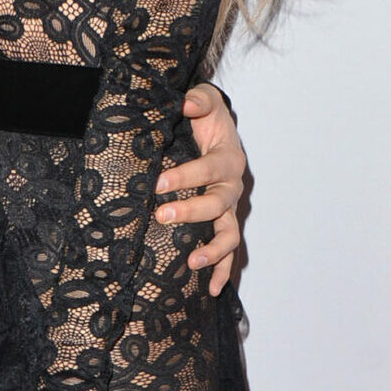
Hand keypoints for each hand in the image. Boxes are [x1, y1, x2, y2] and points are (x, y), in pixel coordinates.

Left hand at [154, 83, 244, 295]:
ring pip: (228, 233)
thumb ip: (196, 100)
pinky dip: (224, 271)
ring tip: (192, 262)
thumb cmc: (205, 116)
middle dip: (191, 212)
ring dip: (214, 251)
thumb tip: (186, 104)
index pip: (207, 169)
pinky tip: (213, 290)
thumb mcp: (203, 101)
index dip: (184, 177)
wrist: (216, 129)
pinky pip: (229, 251)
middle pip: (218, 204)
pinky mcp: (224, 221)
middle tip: (161, 216)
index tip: (157, 184)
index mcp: (227, 158)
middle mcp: (232, 186)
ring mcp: (230, 207)